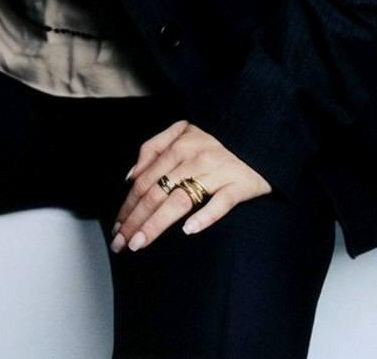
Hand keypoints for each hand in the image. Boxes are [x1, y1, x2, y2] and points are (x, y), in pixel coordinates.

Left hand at [109, 119, 271, 252]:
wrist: (260, 136)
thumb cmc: (216, 140)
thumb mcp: (181, 132)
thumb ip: (153, 148)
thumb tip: (130, 175)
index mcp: (177, 146)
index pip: (144, 180)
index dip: (127, 205)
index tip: (116, 227)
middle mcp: (194, 158)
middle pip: (156, 192)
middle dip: (134, 220)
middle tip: (120, 243)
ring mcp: (217, 171)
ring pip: (180, 200)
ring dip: (156, 224)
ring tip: (139, 243)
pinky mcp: (240, 185)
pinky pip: (221, 203)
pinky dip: (205, 216)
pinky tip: (188, 230)